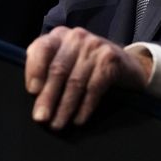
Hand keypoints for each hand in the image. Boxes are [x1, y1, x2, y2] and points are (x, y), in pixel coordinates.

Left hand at [24, 26, 152, 128]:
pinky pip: (94, 88)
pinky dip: (85, 106)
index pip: (41, 48)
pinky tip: (79, 119)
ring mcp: (95, 46)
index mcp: (59, 36)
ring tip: (58, 124)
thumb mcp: (67, 60)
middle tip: (41, 118)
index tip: (32, 92)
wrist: (127, 65)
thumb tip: (35, 95)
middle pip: (58, 69)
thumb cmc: (89, 66)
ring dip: (65, 107)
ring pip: (75, 81)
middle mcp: (76, 37)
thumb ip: (48, 70)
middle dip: (48, 97)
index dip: (35, 70)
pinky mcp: (110, 59)